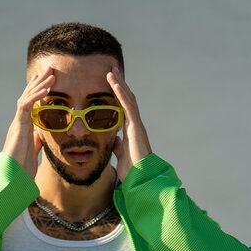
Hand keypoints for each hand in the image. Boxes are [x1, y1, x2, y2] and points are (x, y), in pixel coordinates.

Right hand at [2, 67, 54, 177]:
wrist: (13, 178)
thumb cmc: (21, 168)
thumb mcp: (33, 151)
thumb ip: (36, 141)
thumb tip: (40, 134)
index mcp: (24, 127)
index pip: (31, 104)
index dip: (38, 91)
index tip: (46, 80)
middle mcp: (19, 122)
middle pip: (29, 96)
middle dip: (40, 82)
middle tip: (50, 69)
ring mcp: (17, 123)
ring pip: (27, 97)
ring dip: (40, 85)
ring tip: (51, 75)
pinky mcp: (17, 126)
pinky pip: (26, 106)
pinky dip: (35, 97)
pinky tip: (46, 90)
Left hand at [107, 67, 151, 181]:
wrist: (140, 179)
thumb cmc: (132, 170)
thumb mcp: (120, 155)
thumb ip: (118, 146)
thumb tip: (114, 139)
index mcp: (131, 130)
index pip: (124, 108)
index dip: (118, 95)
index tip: (110, 83)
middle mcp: (135, 125)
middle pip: (127, 99)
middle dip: (119, 84)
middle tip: (112, 70)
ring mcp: (136, 125)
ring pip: (128, 99)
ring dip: (119, 84)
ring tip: (111, 71)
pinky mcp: (135, 127)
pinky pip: (128, 106)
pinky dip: (121, 94)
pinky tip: (115, 83)